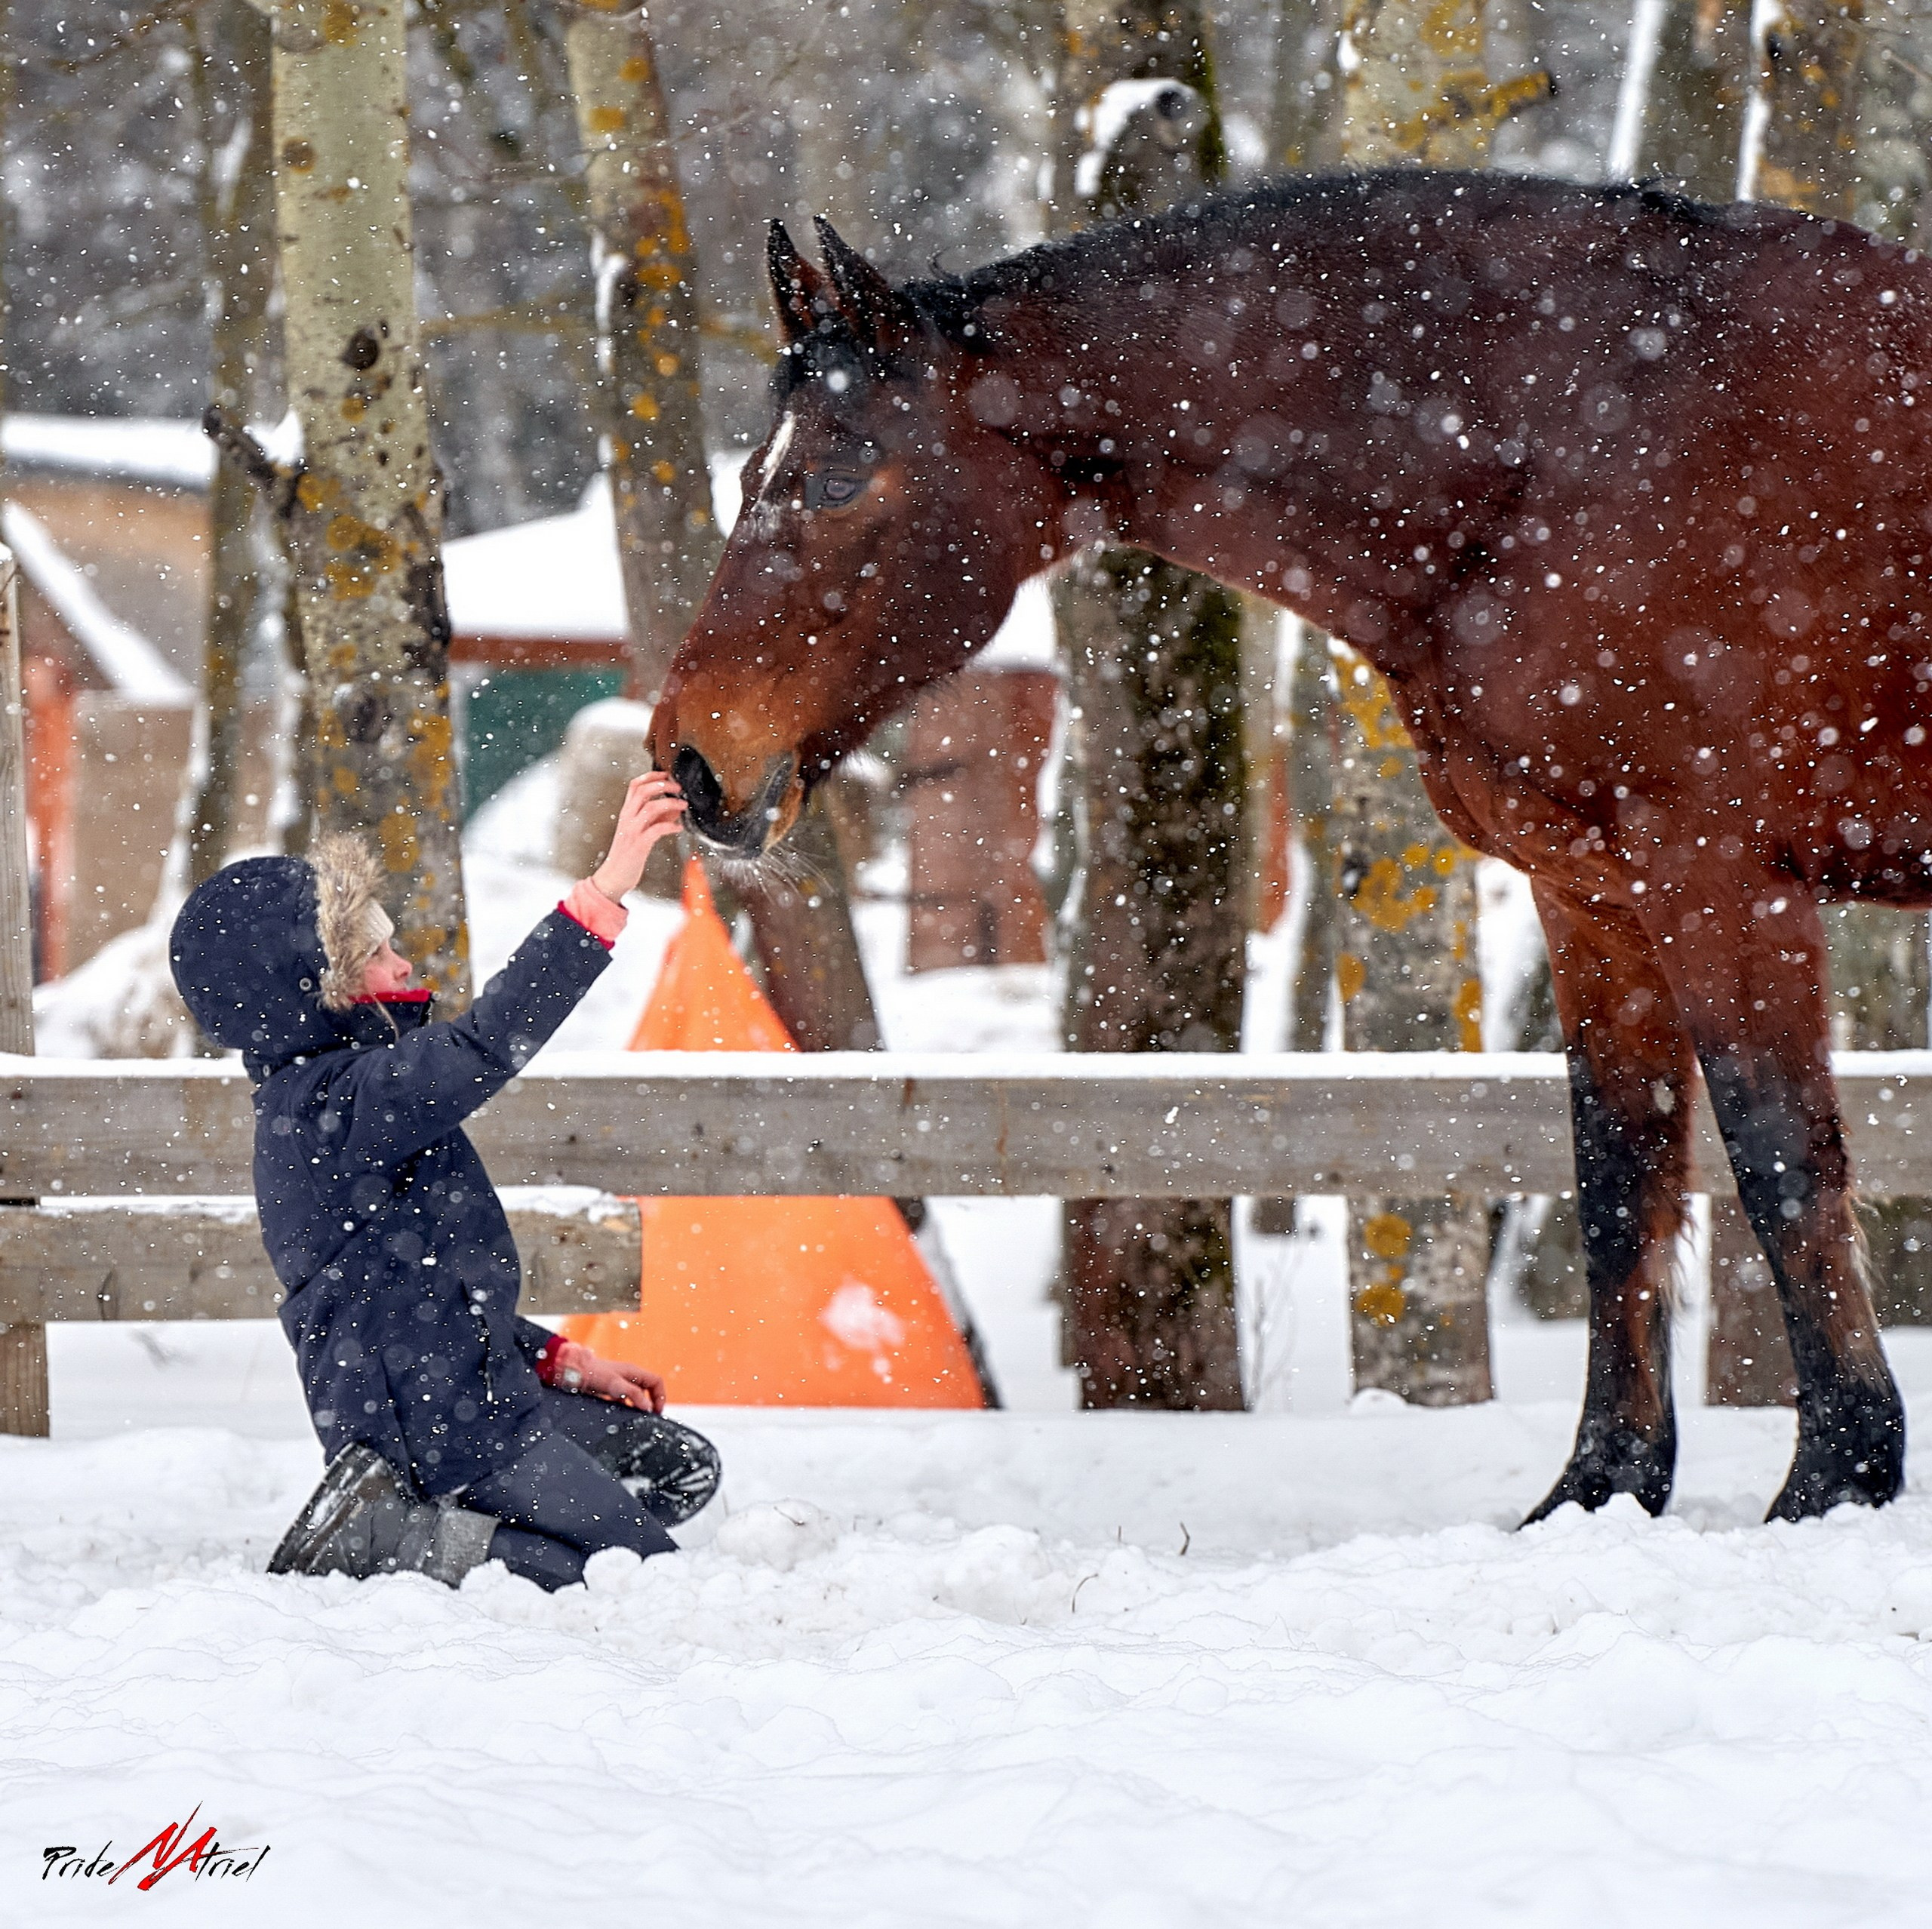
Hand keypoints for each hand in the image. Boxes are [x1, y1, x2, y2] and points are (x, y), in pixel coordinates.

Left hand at [552, 1339, 665, 1413]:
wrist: (569, 1371)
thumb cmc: (591, 1373)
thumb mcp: (614, 1384)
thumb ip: (632, 1394)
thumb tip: (647, 1407)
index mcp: (633, 1371)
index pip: (656, 1382)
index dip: (660, 1396)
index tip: (656, 1412)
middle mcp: (628, 1376)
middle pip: (647, 1390)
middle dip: (650, 1403)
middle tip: (648, 1418)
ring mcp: (618, 1383)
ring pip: (634, 1396)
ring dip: (637, 1407)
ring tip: (635, 1419)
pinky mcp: (608, 1390)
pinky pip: (622, 1400)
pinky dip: (624, 1408)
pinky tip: (619, 1416)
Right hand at [590, 771, 685, 901]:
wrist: (614, 876)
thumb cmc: (628, 853)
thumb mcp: (641, 831)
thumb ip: (656, 818)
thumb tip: (675, 808)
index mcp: (626, 812)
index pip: (635, 785)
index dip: (651, 776)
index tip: (667, 774)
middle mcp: (627, 818)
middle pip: (643, 791)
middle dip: (663, 785)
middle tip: (679, 787)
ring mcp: (632, 830)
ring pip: (650, 807)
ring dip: (671, 803)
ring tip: (683, 805)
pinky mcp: (639, 845)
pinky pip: (657, 829)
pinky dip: (671, 826)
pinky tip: (679, 828)